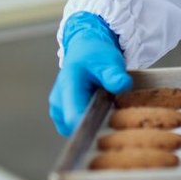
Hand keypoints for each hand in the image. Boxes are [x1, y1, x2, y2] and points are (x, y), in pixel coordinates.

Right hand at [49, 13, 132, 134]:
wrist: (85, 50)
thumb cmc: (95, 55)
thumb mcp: (109, 61)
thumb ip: (114, 75)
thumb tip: (123, 85)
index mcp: (67, 86)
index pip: (74, 117)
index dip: (92, 125)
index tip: (109, 121)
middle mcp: (58, 101)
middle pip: (76, 126)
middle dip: (95, 122)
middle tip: (110, 107)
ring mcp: (57, 109)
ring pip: (76, 128)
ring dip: (91, 121)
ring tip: (102, 102)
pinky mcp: (61, 115)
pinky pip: (75, 126)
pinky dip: (87, 120)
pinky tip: (96, 106)